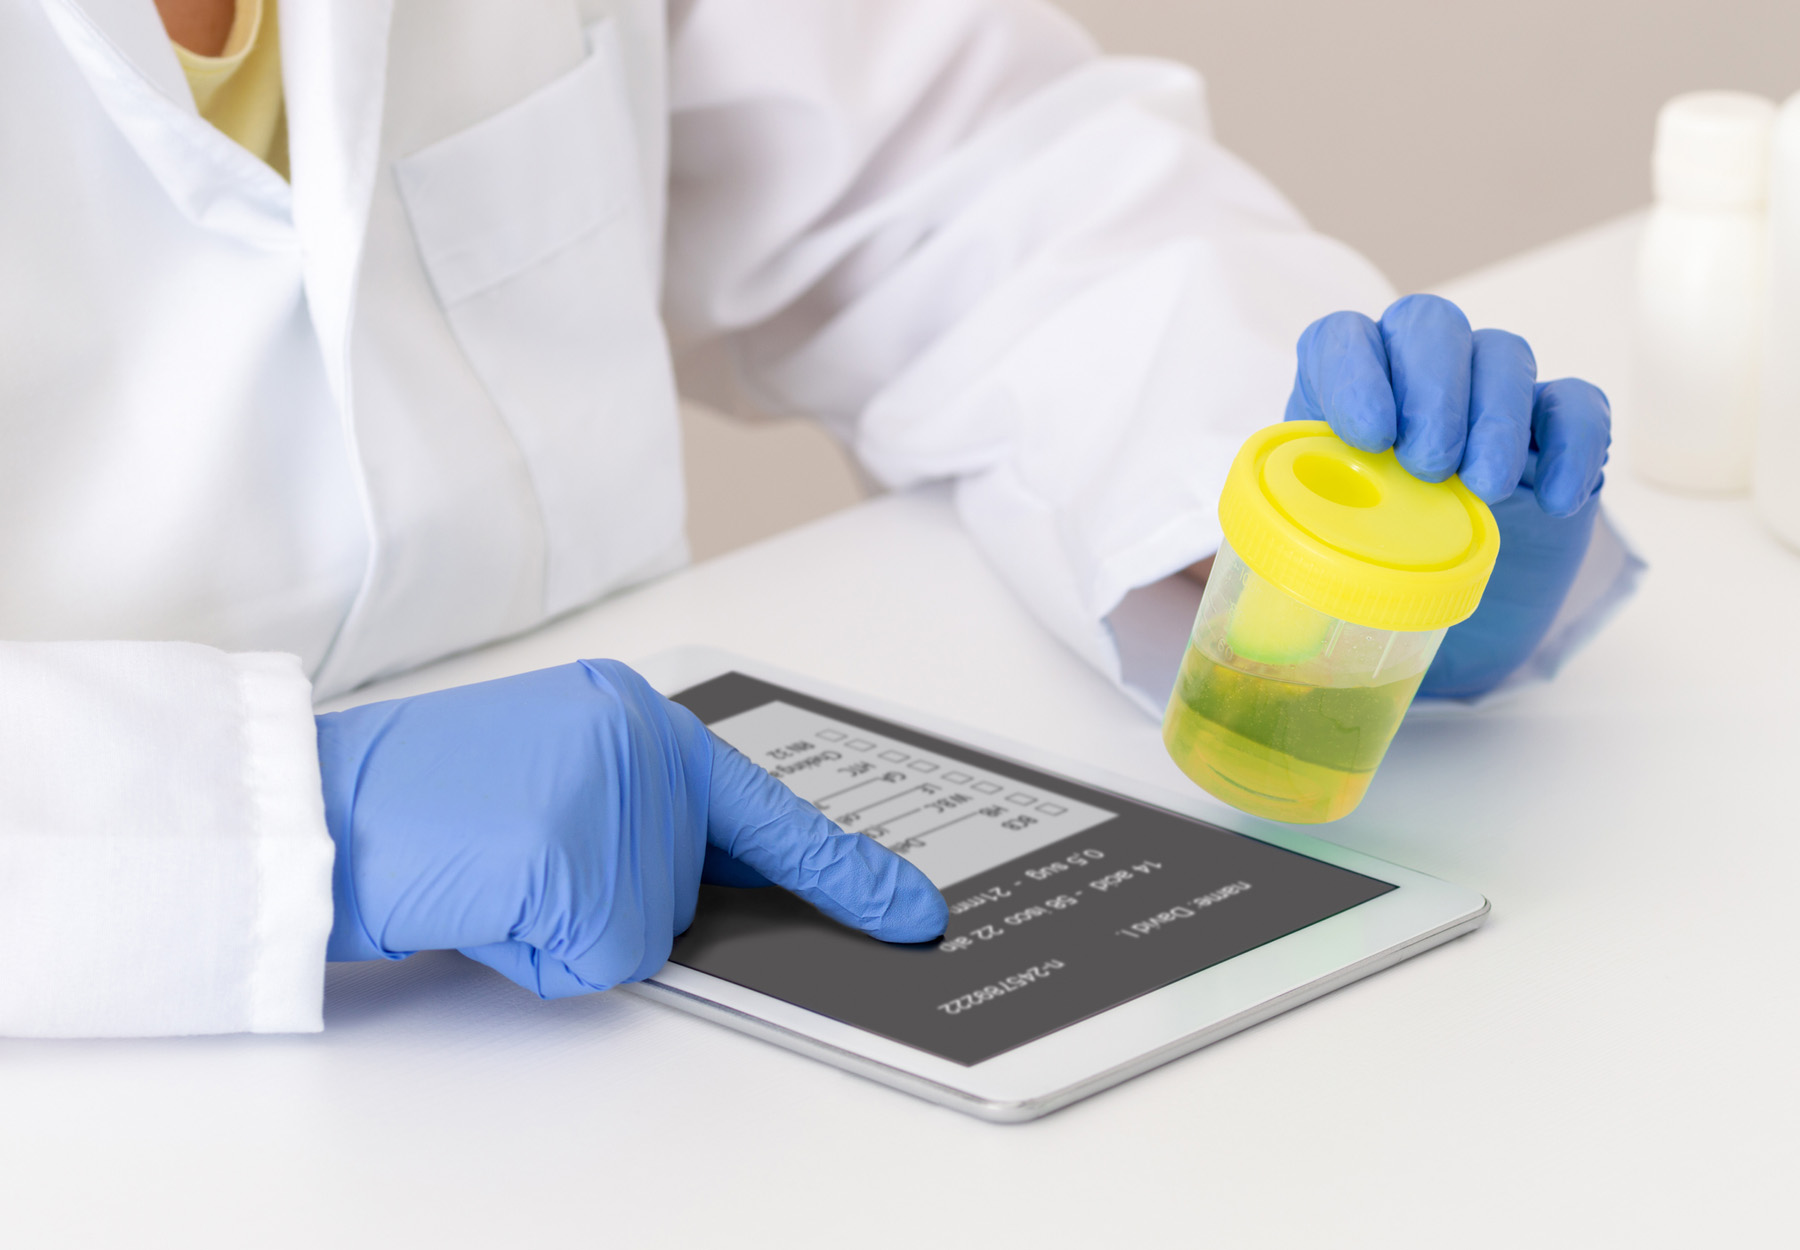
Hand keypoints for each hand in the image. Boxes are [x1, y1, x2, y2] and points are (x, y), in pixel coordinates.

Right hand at [316, 660, 948, 997]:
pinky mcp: (575, 856)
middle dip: (605, 907)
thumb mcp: (551, 781)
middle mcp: (639, 742)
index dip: (844, 869)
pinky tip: (482, 897)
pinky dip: (533, 957)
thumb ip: (639, 820)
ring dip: (564, 934)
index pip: (765, 808)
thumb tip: (688, 895)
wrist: (317, 802)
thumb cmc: (422, 803)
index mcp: (638, 717)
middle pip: (684, 894)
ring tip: (489, 874)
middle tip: (513, 859)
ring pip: (642, 938)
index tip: (911, 910)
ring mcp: (613, 797)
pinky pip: (594, 963)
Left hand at [1284, 294, 1611, 696]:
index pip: (1341, 338)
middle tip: (1428, 467)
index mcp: (1341, 392)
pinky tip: (1552, 499)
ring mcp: (1487, 394)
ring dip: (1495, 416)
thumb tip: (1269, 618)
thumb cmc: (1366, 566)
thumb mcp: (1319, 554)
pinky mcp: (1551, 426)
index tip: (1369, 436)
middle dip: (1432, 391)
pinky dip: (1573, 444)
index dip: (1353, 371)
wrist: (1441, 606)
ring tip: (1484, 489)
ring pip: (1502, 353)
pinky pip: (1577, 403)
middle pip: (1429, 326)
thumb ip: (1298, 553)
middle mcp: (1413, 375)